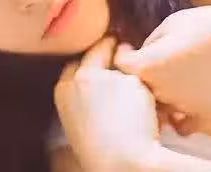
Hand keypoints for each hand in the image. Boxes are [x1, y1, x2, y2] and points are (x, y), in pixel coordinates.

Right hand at [54, 37, 161, 171]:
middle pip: (96, 51)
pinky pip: (141, 78)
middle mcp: (82, 78)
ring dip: (128, 73)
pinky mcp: (132, 80)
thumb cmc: (99, 153)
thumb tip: (94, 89)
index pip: (75, 64)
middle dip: (108, 50)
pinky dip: (145, 89)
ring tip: (136, 99)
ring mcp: (107, 77)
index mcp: (63, 90)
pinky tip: (147, 107)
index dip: (88, 64)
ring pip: (122, 63)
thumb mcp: (75, 122)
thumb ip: (82, 97)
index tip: (97, 67)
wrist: (122, 163)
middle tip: (120, 55)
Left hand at [114, 3, 210, 130]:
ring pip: (161, 104)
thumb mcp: (168, 25)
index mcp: (149, 66)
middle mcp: (162, 90)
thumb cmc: (206, 24)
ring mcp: (183, 105)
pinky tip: (183, 101)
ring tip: (174, 73)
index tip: (128, 47)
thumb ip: (149, 44)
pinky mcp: (204, 113)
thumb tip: (139, 53)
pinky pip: (183, 124)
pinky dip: (179, 117)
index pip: (122, 65)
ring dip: (161, 92)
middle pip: (139, 88)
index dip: (123, 53)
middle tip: (151, 60)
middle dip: (141, 74)